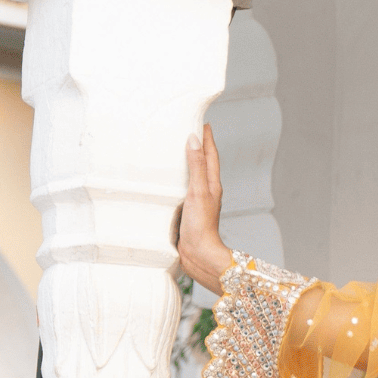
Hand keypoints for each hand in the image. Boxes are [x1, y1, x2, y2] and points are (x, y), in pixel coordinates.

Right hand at [176, 124, 232, 293]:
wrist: (198, 256)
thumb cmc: (201, 226)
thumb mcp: (197, 191)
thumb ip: (196, 166)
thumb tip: (194, 139)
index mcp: (212, 184)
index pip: (210, 154)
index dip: (206, 138)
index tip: (202, 121)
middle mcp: (206, 191)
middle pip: (202, 163)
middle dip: (196, 147)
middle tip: (187, 130)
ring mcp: (196, 202)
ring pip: (191, 176)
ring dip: (185, 163)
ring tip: (174, 150)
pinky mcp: (185, 212)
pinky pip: (180, 189)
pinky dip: (175, 180)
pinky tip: (166, 180)